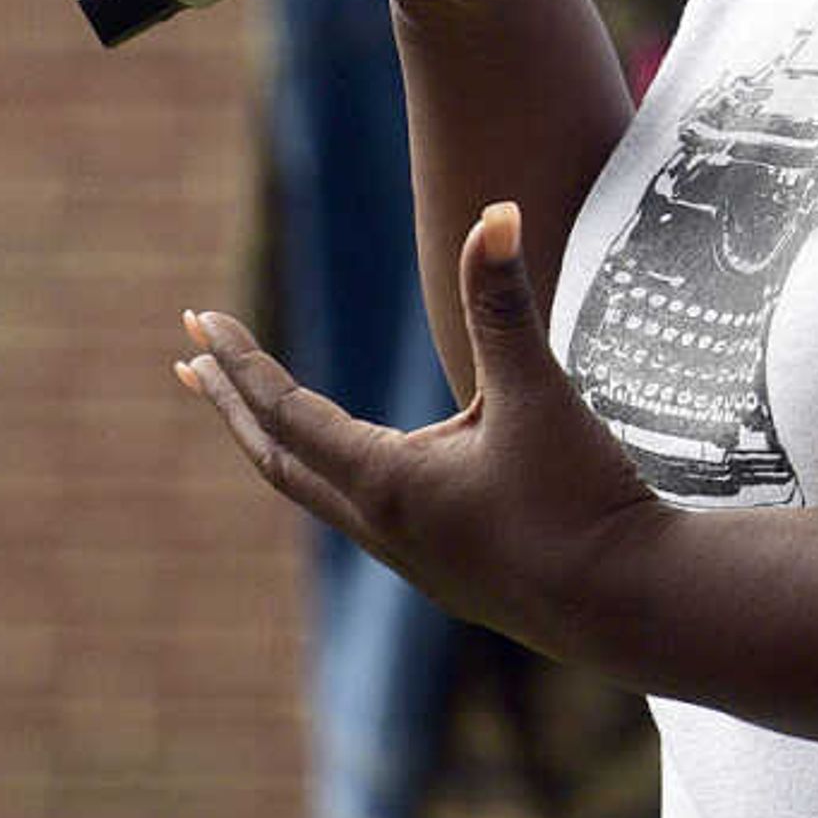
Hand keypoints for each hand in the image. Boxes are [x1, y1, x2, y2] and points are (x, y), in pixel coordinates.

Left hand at [176, 199, 665, 665]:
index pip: (287, 411)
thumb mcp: (538, 393)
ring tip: (257, 407)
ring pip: (316, 493)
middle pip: (276, 460)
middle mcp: (381, 527)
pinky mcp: (444, 574)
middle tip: (188, 360)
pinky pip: (359, 516)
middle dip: (229, 405)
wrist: (630, 606)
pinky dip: (328, 475)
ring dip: (276, 442)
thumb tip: (497, 210)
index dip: (240, 362)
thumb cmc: (582, 500)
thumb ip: (504, 305)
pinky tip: (361, 462)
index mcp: (387, 483)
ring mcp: (410, 560)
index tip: (200, 322)